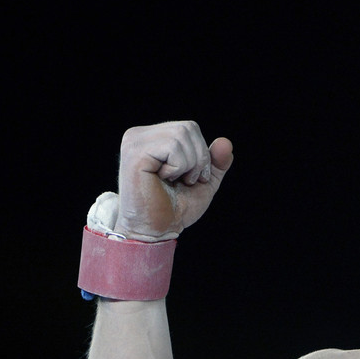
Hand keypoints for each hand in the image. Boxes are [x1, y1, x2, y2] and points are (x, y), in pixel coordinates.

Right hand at [114, 121, 233, 240]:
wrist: (157, 230)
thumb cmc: (176, 207)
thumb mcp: (204, 181)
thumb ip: (216, 161)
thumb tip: (226, 142)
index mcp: (152, 137)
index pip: (190, 128)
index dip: (202, 154)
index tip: (190, 178)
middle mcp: (139, 135)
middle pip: (188, 128)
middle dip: (198, 159)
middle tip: (184, 181)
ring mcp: (133, 142)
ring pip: (181, 135)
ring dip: (188, 165)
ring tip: (173, 181)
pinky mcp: (134, 154)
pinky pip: (172, 147)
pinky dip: (178, 167)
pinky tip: (162, 179)